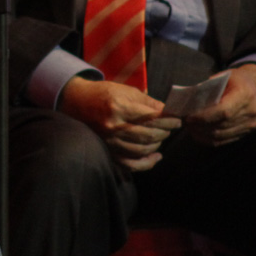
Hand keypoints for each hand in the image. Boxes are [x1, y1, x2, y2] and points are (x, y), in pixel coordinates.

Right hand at [59, 78, 180, 170]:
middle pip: (149, 136)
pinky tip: (156, 157)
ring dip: (157, 145)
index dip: (168, 120)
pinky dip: (146, 163)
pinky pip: (130, 164)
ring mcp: (109, 141)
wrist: (77, 102)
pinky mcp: (108, 151)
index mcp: (119, 107)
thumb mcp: (126, 90)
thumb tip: (168, 112)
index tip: (177, 119)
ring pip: (142, 150)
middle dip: (165, 132)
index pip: (151, 118)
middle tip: (171, 128)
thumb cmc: (103, 93)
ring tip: (162, 137)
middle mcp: (113, 127)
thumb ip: (147, 102)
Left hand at [184, 64, 255, 145]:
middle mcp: (251, 112)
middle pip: (221, 125)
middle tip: (184, 121)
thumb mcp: (224, 76)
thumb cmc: (236, 80)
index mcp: (245, 95)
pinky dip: (209, 139)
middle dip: (200, 125)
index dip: (204, 116)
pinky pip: (225, 140)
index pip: (224, 111)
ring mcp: (250, 124)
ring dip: (202, 133)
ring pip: (221, 135)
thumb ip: (209, 87)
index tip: (189, 117)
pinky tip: (198, 134)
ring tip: (189, 127)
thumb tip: (190, 100)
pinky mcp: (246, 132)